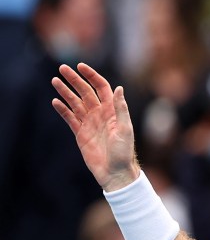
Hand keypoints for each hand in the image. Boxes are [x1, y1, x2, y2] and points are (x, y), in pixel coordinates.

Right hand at [51, 63, 138, 191]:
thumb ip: (120, 109)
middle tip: (62, 68)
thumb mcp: (125, 129)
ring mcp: (90, 123)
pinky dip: (63, 110)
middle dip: (74, 80)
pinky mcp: (81, 134)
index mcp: (112, 111)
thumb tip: (119, 88)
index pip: (101, 88)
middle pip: (85, 92)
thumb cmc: (124, 152)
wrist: (115, 172)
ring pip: (75, 103)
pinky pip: (70, 118)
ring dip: (65, 92)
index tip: (80, 66)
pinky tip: (55, 102)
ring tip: (55, 81)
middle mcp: (100, 114)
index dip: (91, 76)